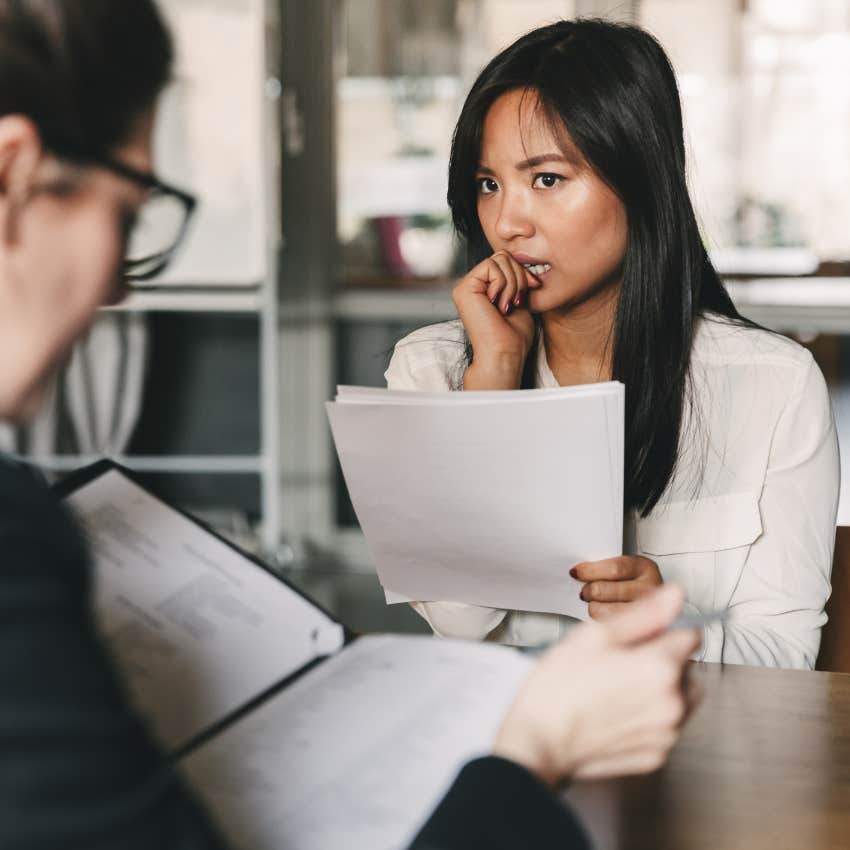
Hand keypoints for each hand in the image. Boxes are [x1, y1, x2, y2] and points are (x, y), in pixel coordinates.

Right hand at [452, 251, 541, 389]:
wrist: (505, 354)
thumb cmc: (514, 336)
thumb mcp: (520, 299)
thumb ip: (517, 279)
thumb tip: (523, 258)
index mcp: (484, 289)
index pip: (506, 261)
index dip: (523, 272)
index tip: (532, 289)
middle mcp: (472, 286)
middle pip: (503, 256)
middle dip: (519, 276)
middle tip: (518, 301)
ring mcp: (466, 286)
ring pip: (499, 259)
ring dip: (513, 283)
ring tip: (508, 305)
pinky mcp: (464, 288)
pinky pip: (491, 266)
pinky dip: (503, 284)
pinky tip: (499, 304)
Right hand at [492, 585, 700, 786]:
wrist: (539, 741)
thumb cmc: (559, 687)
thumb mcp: (594, 636)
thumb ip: (643, 614)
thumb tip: (675, 595)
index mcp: (660, 668)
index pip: (691, 635)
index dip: (664, 629)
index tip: (640, 636)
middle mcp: (672, 703)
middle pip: (688, 668)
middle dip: (665, 660)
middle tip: (622, 662)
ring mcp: (665, 734)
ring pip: (680, 698)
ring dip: (661, 689)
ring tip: (619, 688)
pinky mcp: (656, 755)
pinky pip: (665, 727)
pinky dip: (649, 717)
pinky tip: (616, 712)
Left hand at [571, 555, 663, 619]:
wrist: (657, 607)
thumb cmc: (633, 586)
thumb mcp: (626, 570)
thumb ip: (606, 569)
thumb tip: (578, 572)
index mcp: (644, 568)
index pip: (614, 568)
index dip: (590, 570)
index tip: (577, 572)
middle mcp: (650, 589)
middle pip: (605, 589)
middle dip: (589, 590)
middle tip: (585, 592)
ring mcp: (647, 612)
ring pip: (604, 610)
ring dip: (593, 606)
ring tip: (595, 603)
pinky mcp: (640, 630)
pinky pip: (609, 626)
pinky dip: (600, 619)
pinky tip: (603, 615)